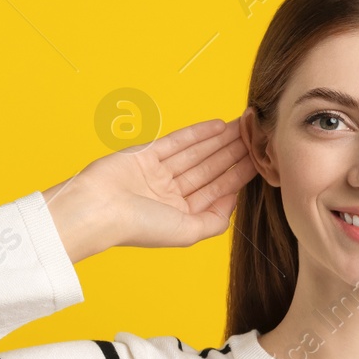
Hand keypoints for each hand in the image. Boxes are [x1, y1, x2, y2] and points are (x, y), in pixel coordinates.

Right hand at [44, 116, 256, 261]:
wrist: (98, 209)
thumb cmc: (139, 226)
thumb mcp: (187, 233)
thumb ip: (214, 221)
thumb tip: (234, 201)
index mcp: (181, 215)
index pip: (217, 190)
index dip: (240, 174)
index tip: (261, 159)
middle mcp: (171, 194)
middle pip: (210, 169)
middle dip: (234, 152)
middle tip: (257, 135)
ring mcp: (158, 173)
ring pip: (197, 153)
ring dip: (221, 140)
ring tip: (244, 125)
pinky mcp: (145, 154)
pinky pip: (177, 141)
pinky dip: (197, 133)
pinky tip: (218, 125)